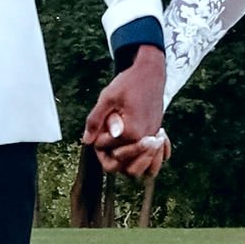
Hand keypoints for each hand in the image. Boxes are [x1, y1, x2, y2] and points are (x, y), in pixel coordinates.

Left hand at [82, 45, 168, 175]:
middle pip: (123, 167)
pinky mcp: (157, 136)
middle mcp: (144, 139)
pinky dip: (147, 162)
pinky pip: (154, 161)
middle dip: (110, 157)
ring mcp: (152, 139)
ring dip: (128, 165)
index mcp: (130, 132)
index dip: (97, 138)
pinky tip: (137, 155)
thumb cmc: (129, 83)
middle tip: (105, 140)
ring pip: (140, 170)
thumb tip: (87, 141)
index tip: (100, 123)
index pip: (104, 147)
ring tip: (117, 152)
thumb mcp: (107, 97)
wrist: (151, 73)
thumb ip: (96, 120)